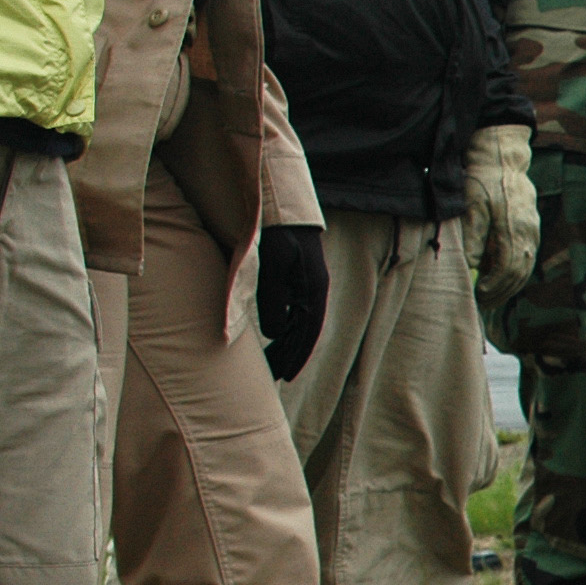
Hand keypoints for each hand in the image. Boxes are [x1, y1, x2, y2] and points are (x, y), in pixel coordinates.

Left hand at [253, 225, 328, 382]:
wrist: (282, 208)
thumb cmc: (278, 233)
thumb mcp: (273, 266)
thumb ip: (272, 299)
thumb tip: (272, 333)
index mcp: (313, 291)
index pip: (308, 333)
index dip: (297, 356)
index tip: (286, 376)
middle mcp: (313, 292)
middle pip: (303, 332)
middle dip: (290, 355)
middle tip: (274, 377)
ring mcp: (305, 286)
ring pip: (297, 322)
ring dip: (285, 343)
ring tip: (271, 362)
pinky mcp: (295, 280)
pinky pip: (291, 311)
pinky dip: (283, 326)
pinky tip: (272, 335)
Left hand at [460, 124, 538, 305]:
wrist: (503, 160)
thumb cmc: (483, 181)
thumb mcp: (471, 207)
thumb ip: (473, 237)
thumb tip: (473, 265)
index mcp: (514, 230)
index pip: (508, 269)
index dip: (495, 286)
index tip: (479, 293)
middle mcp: (528, 234)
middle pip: (519, 274)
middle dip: (502, 292)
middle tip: (483, 302)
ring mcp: (533, 232)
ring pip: (526, 268)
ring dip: (509, 285)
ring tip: (492, 294)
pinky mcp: (532, 229)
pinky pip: (526, 258)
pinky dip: (515, 272)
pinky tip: (499, 276)